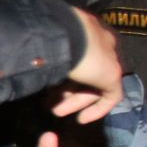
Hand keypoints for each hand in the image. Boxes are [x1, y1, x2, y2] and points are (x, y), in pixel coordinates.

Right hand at [51, 9, 124, 123]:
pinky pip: (111, 95)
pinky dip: (97, 108)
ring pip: (95, 82)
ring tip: (57, 112)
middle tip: (51, 102)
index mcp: (85, 26)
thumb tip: (33, 60)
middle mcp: (100, 39)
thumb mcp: (44, 42)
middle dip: (69, 89)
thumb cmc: (47, 35)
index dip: (67, 70)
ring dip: (76, 100)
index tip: (53, 84)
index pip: (80, 52)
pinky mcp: (114, 73)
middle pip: (87, 69)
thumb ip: (45, 50)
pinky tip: (82, 119)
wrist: (64, 35)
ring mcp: (109, 56)